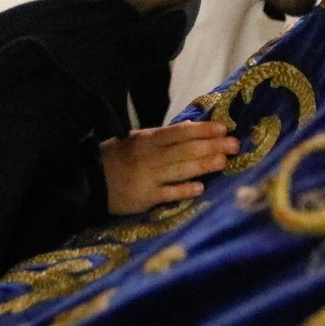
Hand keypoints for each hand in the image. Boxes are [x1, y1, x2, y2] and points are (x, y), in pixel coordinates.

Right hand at [100, 121, 238, 214]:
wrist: (90, 180)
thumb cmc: (118, 157)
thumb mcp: (136, 140)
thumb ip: (163, 136)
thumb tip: (192, 127)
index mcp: (148, 139)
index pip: (179, 132)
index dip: (202, 130)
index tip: (223, 128)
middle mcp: (150, 156)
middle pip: (185, 150)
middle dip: (211, 146)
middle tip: (235, 145)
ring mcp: (148, 178)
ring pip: (180, 170)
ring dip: (203, 165)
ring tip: (224, 161)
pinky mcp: (145, 198)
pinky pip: (168, 194)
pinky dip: (184, 190)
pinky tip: (200, 188)